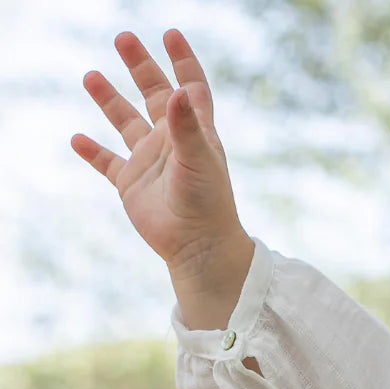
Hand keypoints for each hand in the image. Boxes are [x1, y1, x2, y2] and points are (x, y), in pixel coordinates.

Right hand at [71, 30, 245, 272]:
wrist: (199, 247)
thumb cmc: (208, 204)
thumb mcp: (199, 160)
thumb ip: (187, 126)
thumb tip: (176, 90)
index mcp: (194, 132)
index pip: (190, 88)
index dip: (183, 61)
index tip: (170, 35)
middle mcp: (171, 143)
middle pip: (154, 94)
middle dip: (140, 66)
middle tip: (123, 38)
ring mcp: (150, 163)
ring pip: (126, 122)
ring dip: (109, 100)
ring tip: (91, 75)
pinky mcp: (132, 185)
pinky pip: (108, 163)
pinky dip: (92, 152)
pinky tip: (77, 139)